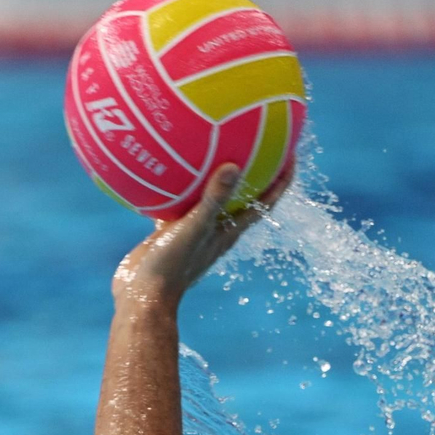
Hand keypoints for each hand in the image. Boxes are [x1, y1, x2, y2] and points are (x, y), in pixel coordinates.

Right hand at [112, 162, 293, 305]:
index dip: (281, 180)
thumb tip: (234, 167)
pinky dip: (175, 185)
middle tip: (256, 139)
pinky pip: (176, 202)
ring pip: (208, 197)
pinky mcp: (170, 231)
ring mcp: (193, 231)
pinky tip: (164, 165)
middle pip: (241, 196)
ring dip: (212, 176)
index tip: (292, 155)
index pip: (265, 202)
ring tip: (211, 144)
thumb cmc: (172, 266)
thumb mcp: (194, 228)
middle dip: (251, 170)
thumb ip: (213, 200)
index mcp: (230, 231)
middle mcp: (216, 230)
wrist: (141, 295)